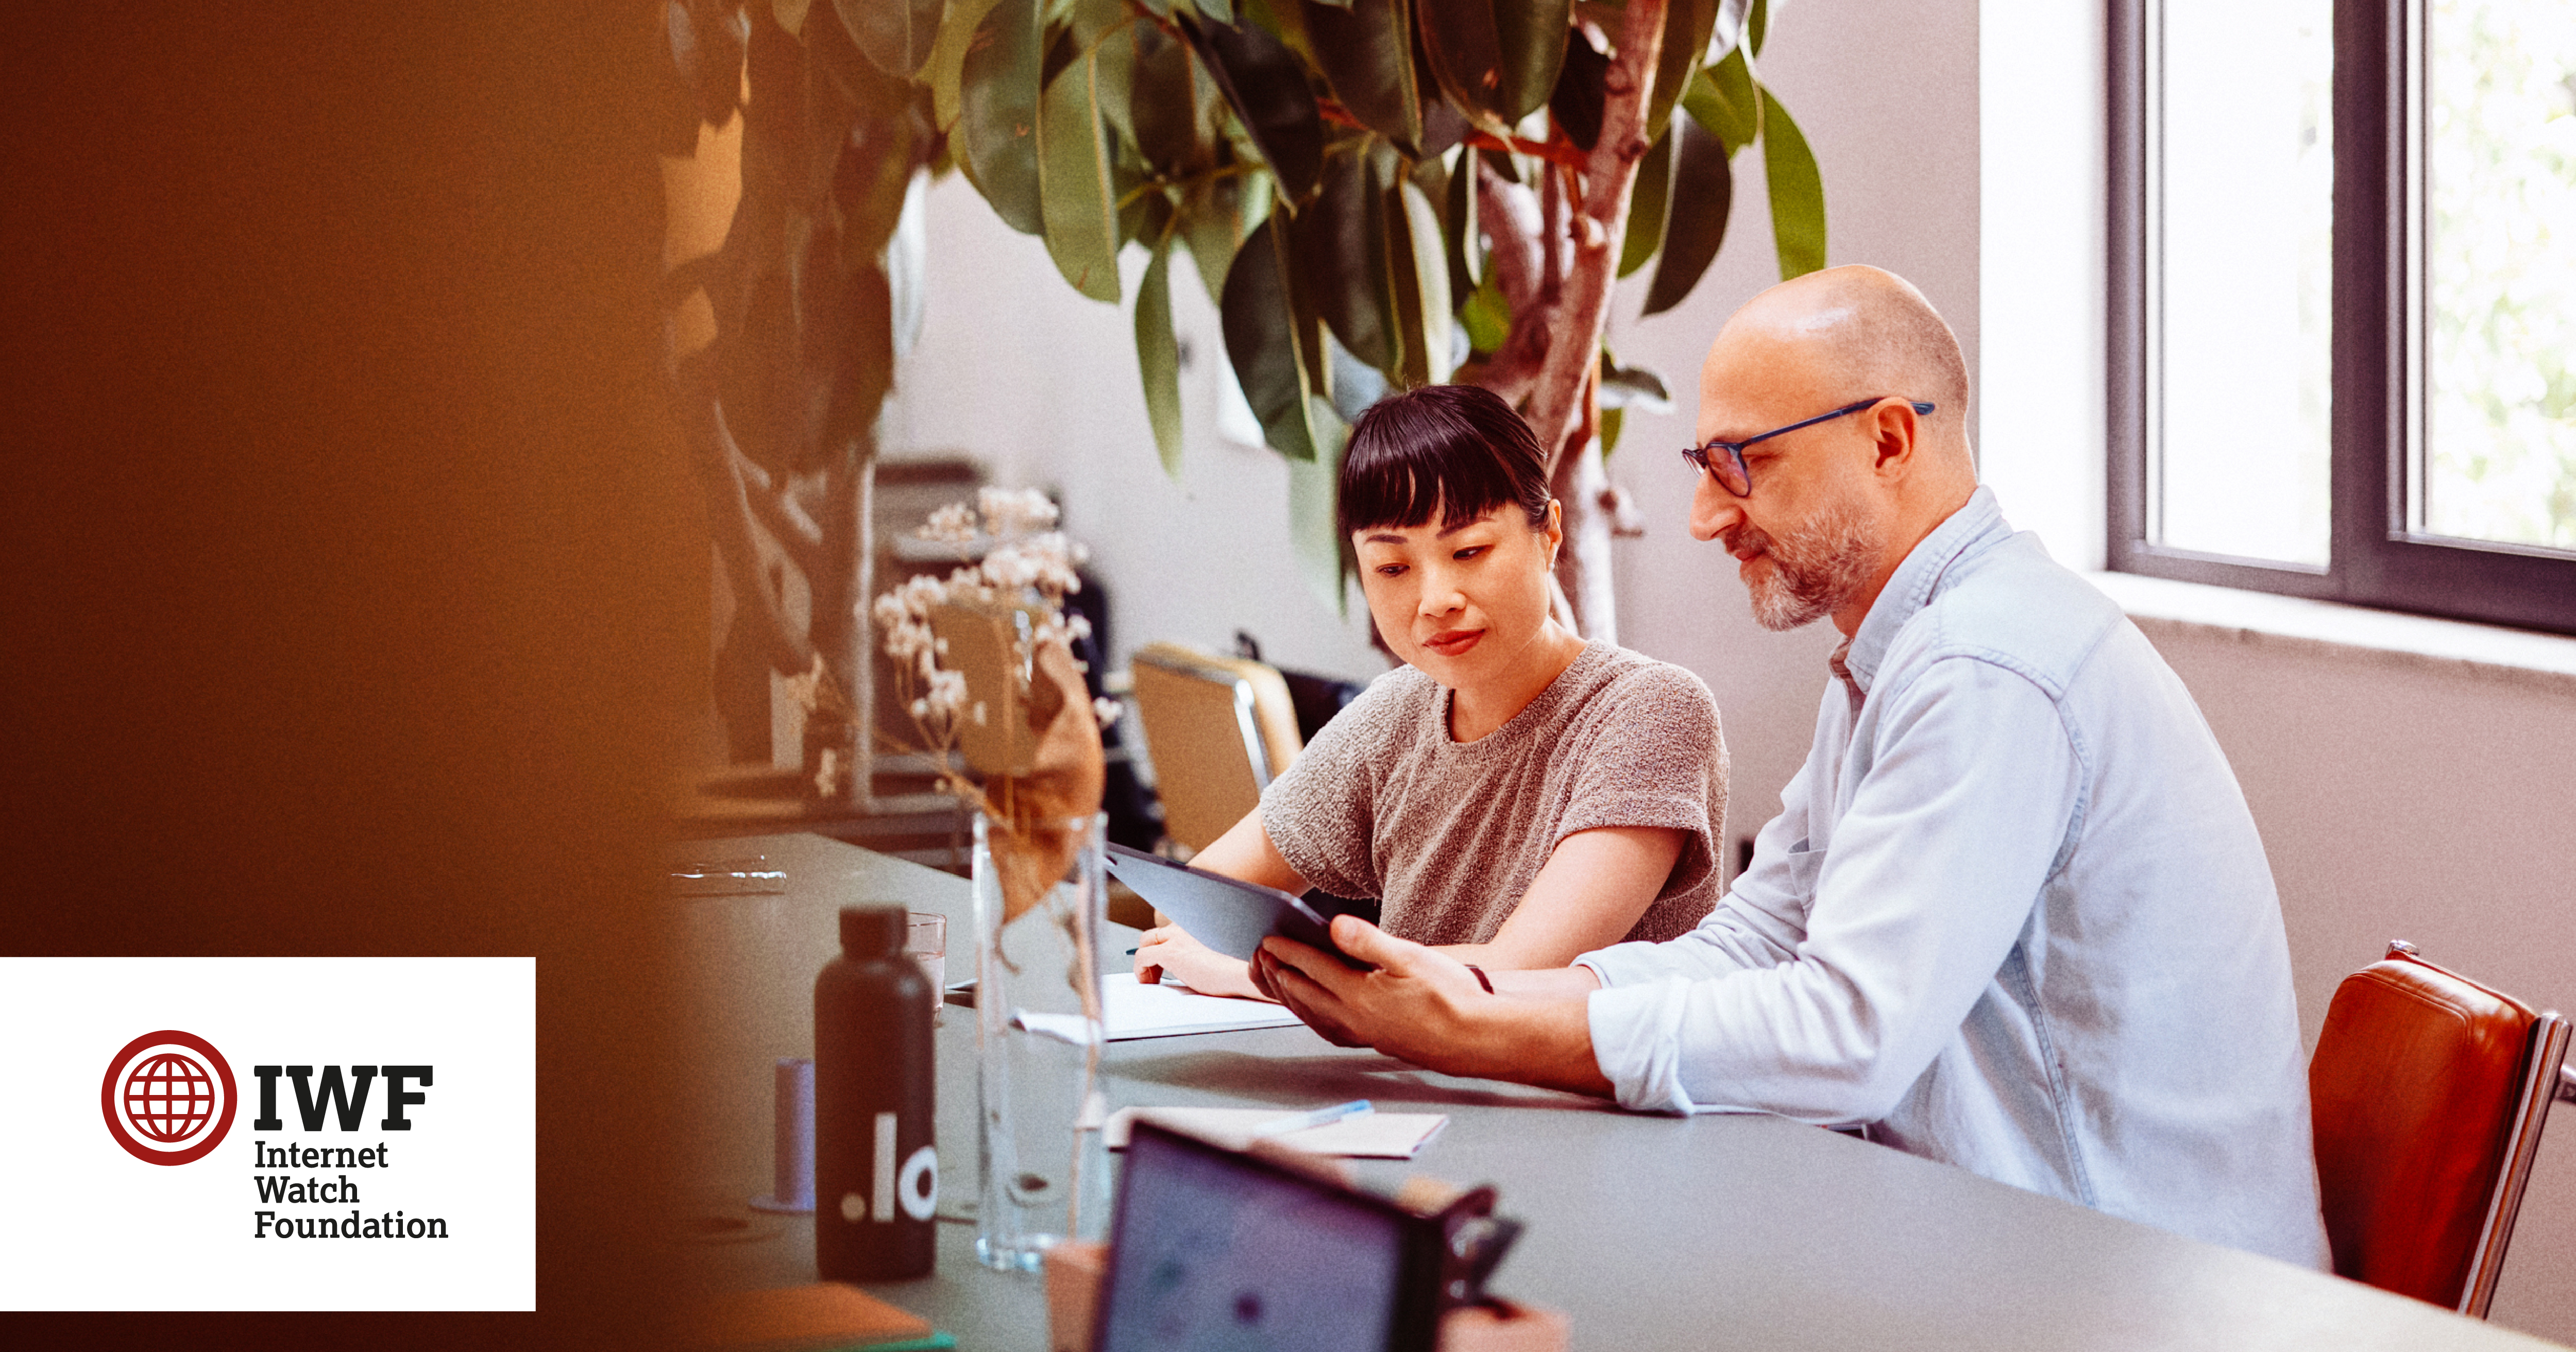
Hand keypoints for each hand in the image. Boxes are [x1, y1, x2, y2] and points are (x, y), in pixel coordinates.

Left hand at [1133, 924, 1268, 1000]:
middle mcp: (1185, 924)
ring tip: (1153, 980)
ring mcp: (1177, 936)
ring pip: (1145, 942)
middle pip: (1154, 934)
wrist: (1242, 974)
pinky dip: (1141, 971)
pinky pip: (1142, 957)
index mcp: (1196, 922)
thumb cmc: (1236, 969)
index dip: (1162, 947)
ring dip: (1146, 964)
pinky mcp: (1170, 951)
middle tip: (1155, 974)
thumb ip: (1198, 951)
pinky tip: (1151, 983)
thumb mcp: (1214, 953)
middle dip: (1151, 954)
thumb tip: (1185, 964)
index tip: (1163, 966)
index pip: (1168, 930)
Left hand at [1255, 916, 1617, 1097]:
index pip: (1312, 968)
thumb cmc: (1452, 998)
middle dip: (1278, 974)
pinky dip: (1311, 1017)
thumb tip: (1334, 925)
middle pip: (1303, 994)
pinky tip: (1313, 1012)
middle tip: (1260, 957)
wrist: (1478, 1040)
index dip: (1287, 951)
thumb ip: (1369, 942)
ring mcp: (1363, 1034)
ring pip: (1312, 1015)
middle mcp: (1354, 1019)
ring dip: (1289, 997)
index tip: (1267, 939)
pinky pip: (1328, 1029)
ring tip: (1276, 981)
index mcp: (1360, 995)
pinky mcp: (1375, 1042)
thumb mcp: (1412, 958)